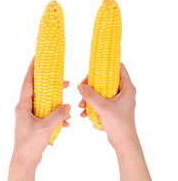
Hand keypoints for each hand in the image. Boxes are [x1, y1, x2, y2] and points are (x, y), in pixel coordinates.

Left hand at [8, 58, 70, 180]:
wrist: (25, 159)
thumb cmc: (30, 143)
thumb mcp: (45, 128)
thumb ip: (57, 115)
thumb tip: (67, 106)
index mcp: (23, 105)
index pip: (27, 82)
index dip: (32, 69)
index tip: (36, 57)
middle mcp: (25, 107)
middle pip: (37, 89)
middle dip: (48, 82)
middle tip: (59, 75)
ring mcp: (30, 115)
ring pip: (43, 101)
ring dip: (55, 100)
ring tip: (65, 97)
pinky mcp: (35, 122)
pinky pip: (47, 113)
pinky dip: (56, 115)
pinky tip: (65, 122)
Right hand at [77, 63, 150, 180]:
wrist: (123, 142)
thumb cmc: (118, 124)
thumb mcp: (103, 108)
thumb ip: (90, 95)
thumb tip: (80, 86)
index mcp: (127, 88)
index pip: (119, 67)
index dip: (107, 64)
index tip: (94, 66)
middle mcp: (123, 91)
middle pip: (105, 78)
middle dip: (91, 84)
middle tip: (82, 89)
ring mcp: (117, 100)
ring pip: (100, 90)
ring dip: (89, 96)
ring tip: (81, 106)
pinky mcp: (112, 107)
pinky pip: (100, 100)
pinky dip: (91, 105)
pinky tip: (84, 113)